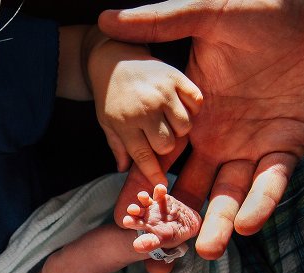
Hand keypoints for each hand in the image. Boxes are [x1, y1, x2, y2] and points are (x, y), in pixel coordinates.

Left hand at [87, 39, 201, 180]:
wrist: (114, 56)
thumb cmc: (111, 95)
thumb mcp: (107, 123)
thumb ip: (118, 146)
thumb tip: (124, 170)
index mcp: (125, 122)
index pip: (143, 157)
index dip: (153, 174)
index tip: (161, 185)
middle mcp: (145, 109)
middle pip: (168, 145)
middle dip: (165, 147)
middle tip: (160, 137)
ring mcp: (162, 92)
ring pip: (185, 127)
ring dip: (179, 129)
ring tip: (169, 121)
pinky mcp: (176, 77)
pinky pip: (196, 103)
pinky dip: (192, 109)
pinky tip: (181, 107)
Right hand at [100, 0, 303, 258]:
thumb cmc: (260, 7)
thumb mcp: (205, 16)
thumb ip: (159, 22)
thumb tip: (107, 18)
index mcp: (196, 116)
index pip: (162, 159)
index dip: (143, 187)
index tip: (122, 217)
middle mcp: (221, 137)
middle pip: (194, 186)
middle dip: (177, 218)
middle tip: (158, 247)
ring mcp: (255, 144)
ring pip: (233, 193)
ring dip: (220, 222)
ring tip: (206, 250)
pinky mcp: (289, 145)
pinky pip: (273, 181)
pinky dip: (261, 202)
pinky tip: (246, 223)